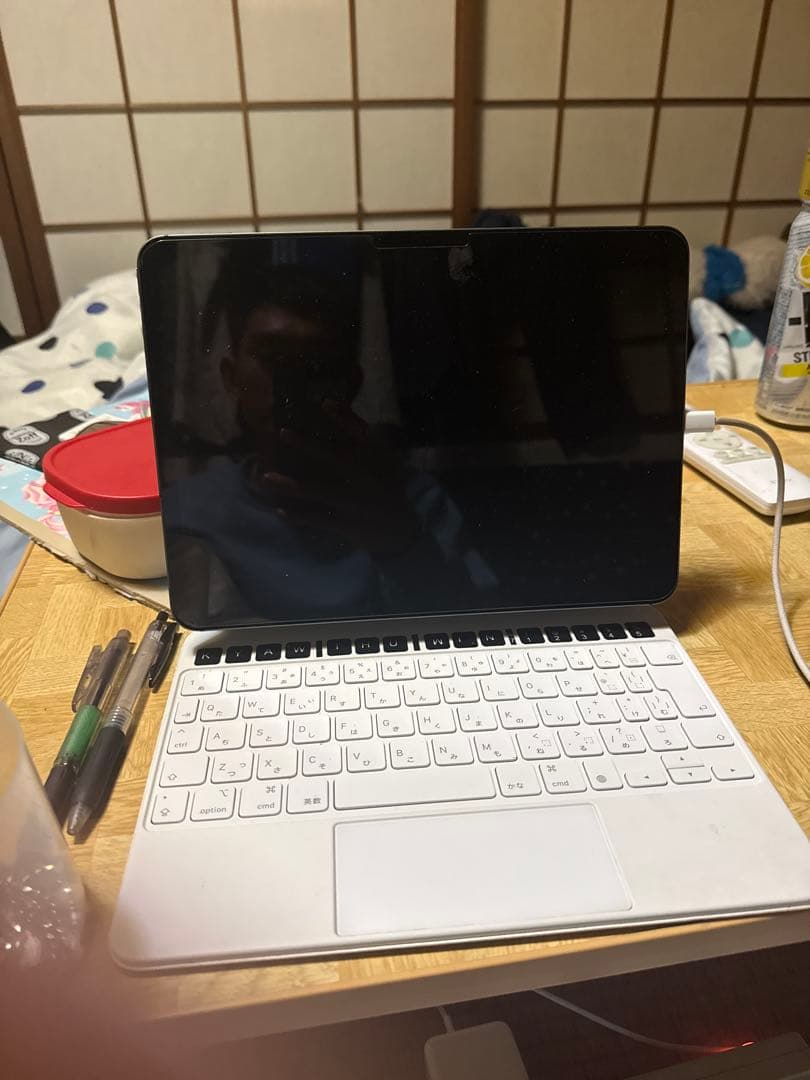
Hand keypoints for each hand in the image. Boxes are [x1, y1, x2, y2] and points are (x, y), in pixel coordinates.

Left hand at [254, 400, 418, 554]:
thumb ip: (363, 436)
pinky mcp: (348, 524)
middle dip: (307, 445)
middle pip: (334, 458)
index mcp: (377, 462)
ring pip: (317, 491)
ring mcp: (355, 503)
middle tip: (282, 432)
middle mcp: (366, 479)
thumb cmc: (388, 489)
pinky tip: (280, 511)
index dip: (345, 418)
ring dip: (290, 486)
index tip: (325, 403)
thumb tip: (335, 406)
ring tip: (265, 478)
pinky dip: (299, 516)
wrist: (405, 530)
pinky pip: (318, 518)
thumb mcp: (385, 461)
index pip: (362, 435)